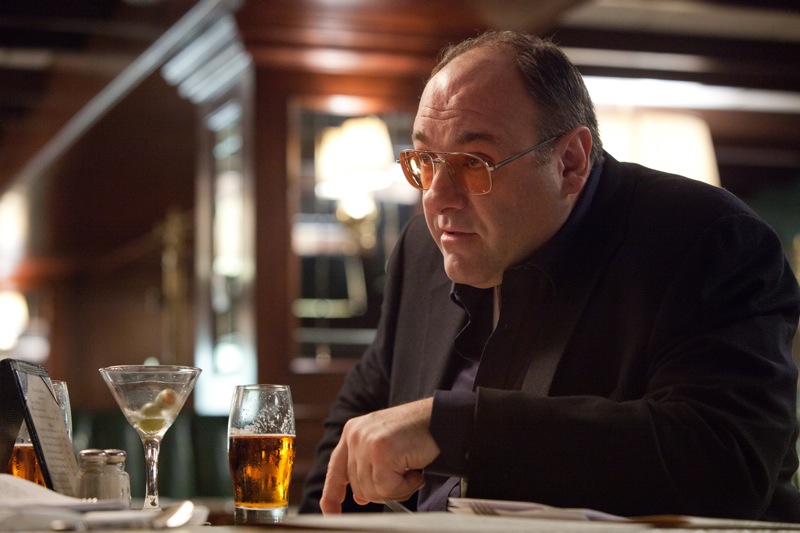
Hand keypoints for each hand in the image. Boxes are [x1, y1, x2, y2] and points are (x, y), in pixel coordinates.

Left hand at [319, 398, 439, 513]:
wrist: (443, 419)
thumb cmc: (419, 433)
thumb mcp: (385, 446)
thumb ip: (367, 467)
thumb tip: (359, 496)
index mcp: (353, 432)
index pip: (335, 471)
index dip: (332, 497)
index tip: (330, 514)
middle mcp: (355, 435)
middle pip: (358, 487)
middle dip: (384, 490)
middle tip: (405, 475)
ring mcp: (367, 442)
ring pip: (372, 491)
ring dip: (397, 488)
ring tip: (411, 468)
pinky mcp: (381, 452)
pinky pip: (387, 489)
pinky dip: (406, 486)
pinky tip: (415, 471)